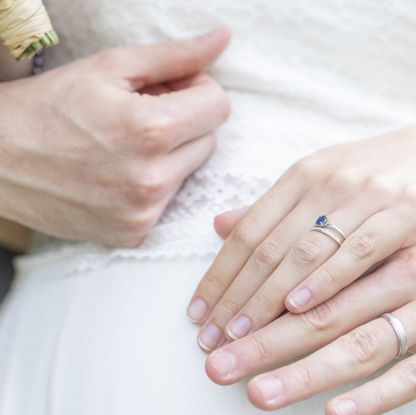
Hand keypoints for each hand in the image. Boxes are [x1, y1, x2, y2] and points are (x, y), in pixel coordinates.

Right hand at [0, 28, 230, 246]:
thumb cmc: (49, 106)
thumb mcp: (110, 67)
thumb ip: (175, 56)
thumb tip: (224, 39)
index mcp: (151, 130)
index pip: (219, 106)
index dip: (196, 90)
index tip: (168, 89)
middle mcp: (153, 178)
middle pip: (209, 140)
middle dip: (184, 121)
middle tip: (141, 113)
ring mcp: (143, 212)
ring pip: (190, 171)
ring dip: (170, 154)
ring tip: (124, 143)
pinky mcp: (133, 233)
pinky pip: (168, 201)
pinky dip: (153, 184)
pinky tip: (117, 173)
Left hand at [188, 118, 415, 349]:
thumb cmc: (377, 179)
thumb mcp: (322, 185)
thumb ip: (274, 208)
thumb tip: (219, 224)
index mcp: (301, 176)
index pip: (247, 231)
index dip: (218, 275)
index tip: (197, 316)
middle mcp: (326, 181)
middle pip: (268, 246)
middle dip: (235, 297)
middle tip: (210, 338)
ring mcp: (365, 193)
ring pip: (305, 251)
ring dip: (269, 297)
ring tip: (243, 335)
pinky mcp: (405, 209)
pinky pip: (359, 249)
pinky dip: (326, 279)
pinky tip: (300, 307)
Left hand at [203, 237, 415, 414]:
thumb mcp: (377, 240)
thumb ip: (310, 238)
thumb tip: (226, 222)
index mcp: (380, 241)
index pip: (303, 269)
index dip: (253, 296)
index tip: (208, 324)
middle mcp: (410, 270)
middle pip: (324, 310)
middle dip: (265, 339)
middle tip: (216, 365)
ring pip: (365, 343)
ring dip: (308, 372)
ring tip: (259, 393)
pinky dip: (374, 395)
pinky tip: (335, 413)